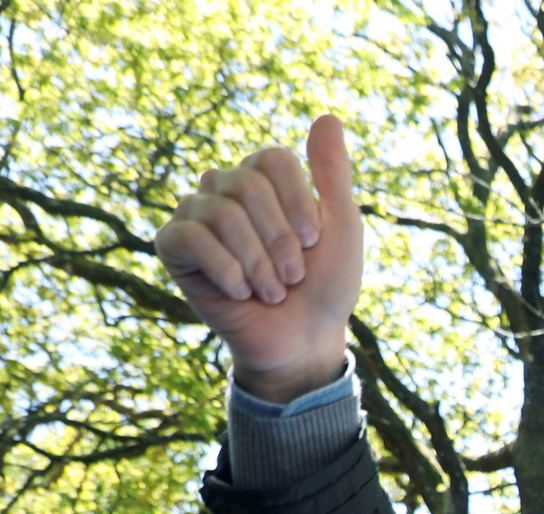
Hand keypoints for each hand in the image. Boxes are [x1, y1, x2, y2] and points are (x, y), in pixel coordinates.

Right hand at [155, 115, 362, 404]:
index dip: (298, 203)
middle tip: (293, 276)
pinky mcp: (173, 246)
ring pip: (221, 213)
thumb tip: (328, 116)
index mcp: (264, 178)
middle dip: (279, 240)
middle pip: (247, 186)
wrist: (302, 339)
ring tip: (272, 292)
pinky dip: (226, 271)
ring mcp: (195, 214)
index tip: (314, 243)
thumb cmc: (325, 285)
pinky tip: (241, 293)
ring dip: (257, 262)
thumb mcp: (342, 228)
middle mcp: (225, 187)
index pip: (273, 159)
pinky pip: (190, 238)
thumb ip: (333, 174)